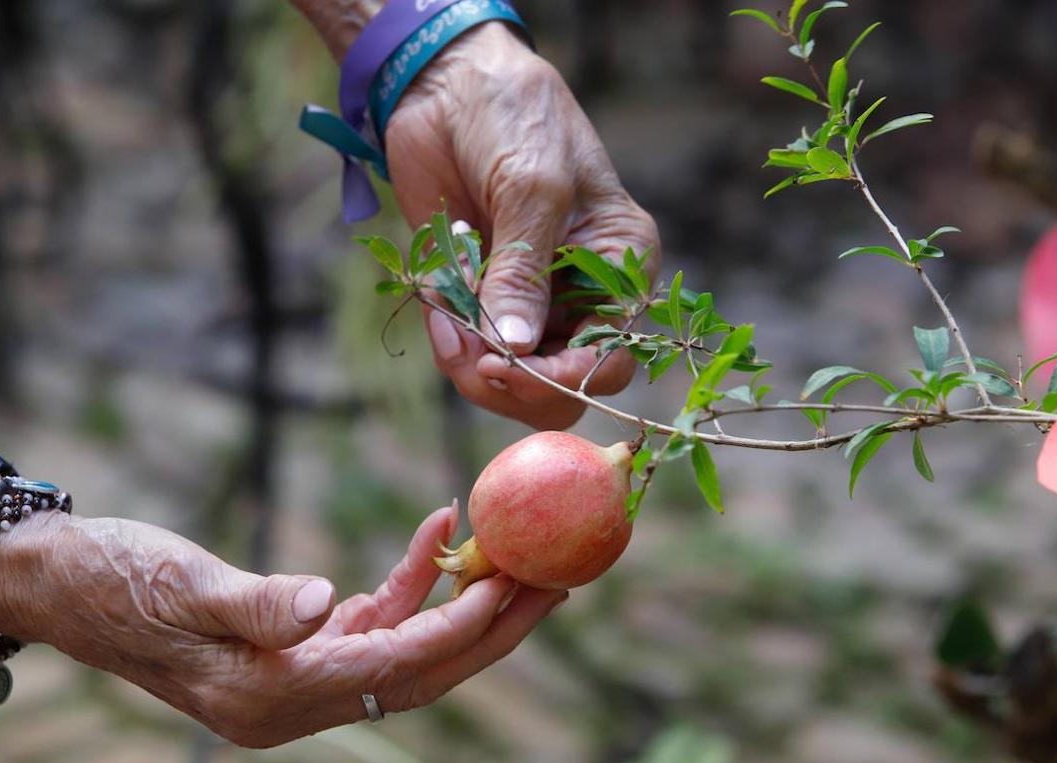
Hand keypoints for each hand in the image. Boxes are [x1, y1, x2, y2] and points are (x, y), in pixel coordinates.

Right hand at [0, 475, 563, 747]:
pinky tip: (441, 530)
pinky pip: (374, 619)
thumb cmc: (112, 579)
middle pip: (425, 669)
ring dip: (469, 603)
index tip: (523, 583)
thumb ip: (256, 603)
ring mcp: (298, 675)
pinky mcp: (296, 644)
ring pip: (411, 646)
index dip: (464, 626)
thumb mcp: (181, 586)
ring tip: (528, 555)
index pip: (397, 666)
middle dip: (496, 626)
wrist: (60, 580)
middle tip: (563, 579)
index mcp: (271, 697)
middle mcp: (295, 699)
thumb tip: (326, 608)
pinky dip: (412, 580)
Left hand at [386, 23, 661, 429]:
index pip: (612, 357)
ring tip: (447, 321)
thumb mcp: (530, 188)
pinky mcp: (478, 296)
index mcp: (620, 267)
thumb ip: (524, 272)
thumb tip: (515, 347)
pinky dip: (446, 338)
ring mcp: (527, 300)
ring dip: (471, 361)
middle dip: (515, 382)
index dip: (564, 376)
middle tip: (474, 360)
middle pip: (561, 384)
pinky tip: (436, 300)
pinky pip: (465, 348)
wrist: (447, 83)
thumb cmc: (514, 117)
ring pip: (510, 377)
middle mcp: (580, 294)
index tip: (509, 364)